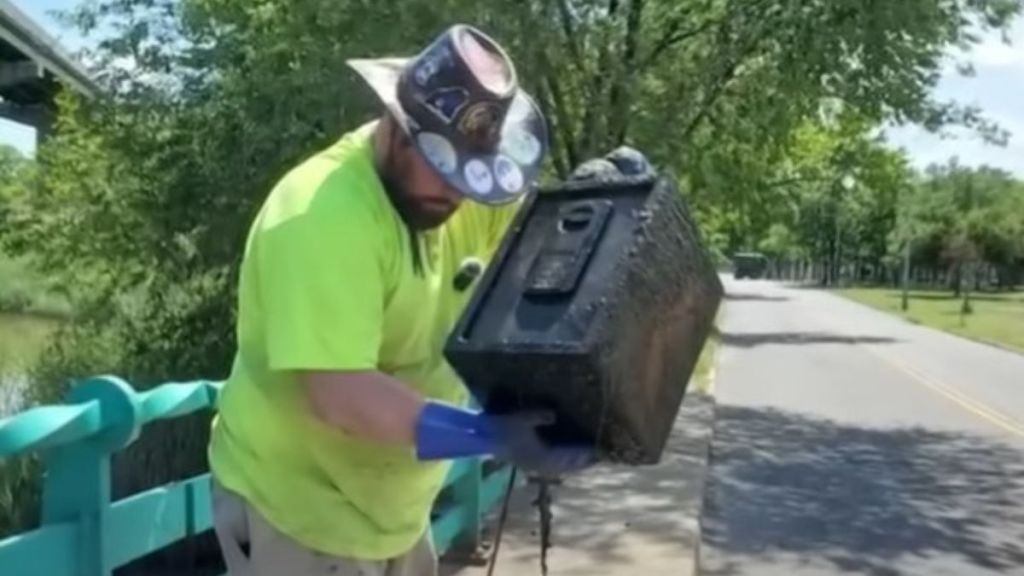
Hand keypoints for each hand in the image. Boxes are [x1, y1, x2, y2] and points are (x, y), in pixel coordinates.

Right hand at [414, 402, 595, 475]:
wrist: (480, 436)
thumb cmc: (501, 429)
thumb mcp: (521, 420)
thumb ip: (539, 417)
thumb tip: (554, 413)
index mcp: (543, 459)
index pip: (574, 459)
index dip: (590, 454)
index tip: (605, 446)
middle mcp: (543, 465)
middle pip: (572, 462)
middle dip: (585, 454)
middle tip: (602, 441)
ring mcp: (537, 463)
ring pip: (564, 462)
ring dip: (575, 454)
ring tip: (589, 441)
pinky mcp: (532, 458)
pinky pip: (556, 458)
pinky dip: (565, 452)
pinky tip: (569, 440)